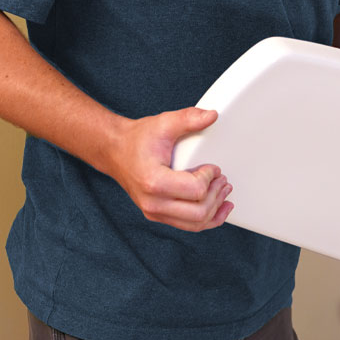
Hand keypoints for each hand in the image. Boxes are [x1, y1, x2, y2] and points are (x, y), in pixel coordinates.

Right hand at [107, 107, 233, 231]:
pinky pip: (187, 225)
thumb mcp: (163, 123)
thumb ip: (188, 118)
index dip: (210, 178)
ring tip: (224, 194)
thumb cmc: (138, 139)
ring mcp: (154, 212)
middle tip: (224, 181)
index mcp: (154, 182)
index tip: (214, 167)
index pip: (195, 190)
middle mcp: (153, 203)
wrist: (115, 151)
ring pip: (194, 224)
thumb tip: (213, 115)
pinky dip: (206, 219)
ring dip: (215, 210)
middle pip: (198, 212)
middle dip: (217, 196)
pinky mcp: (157, 214)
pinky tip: (218, 210)